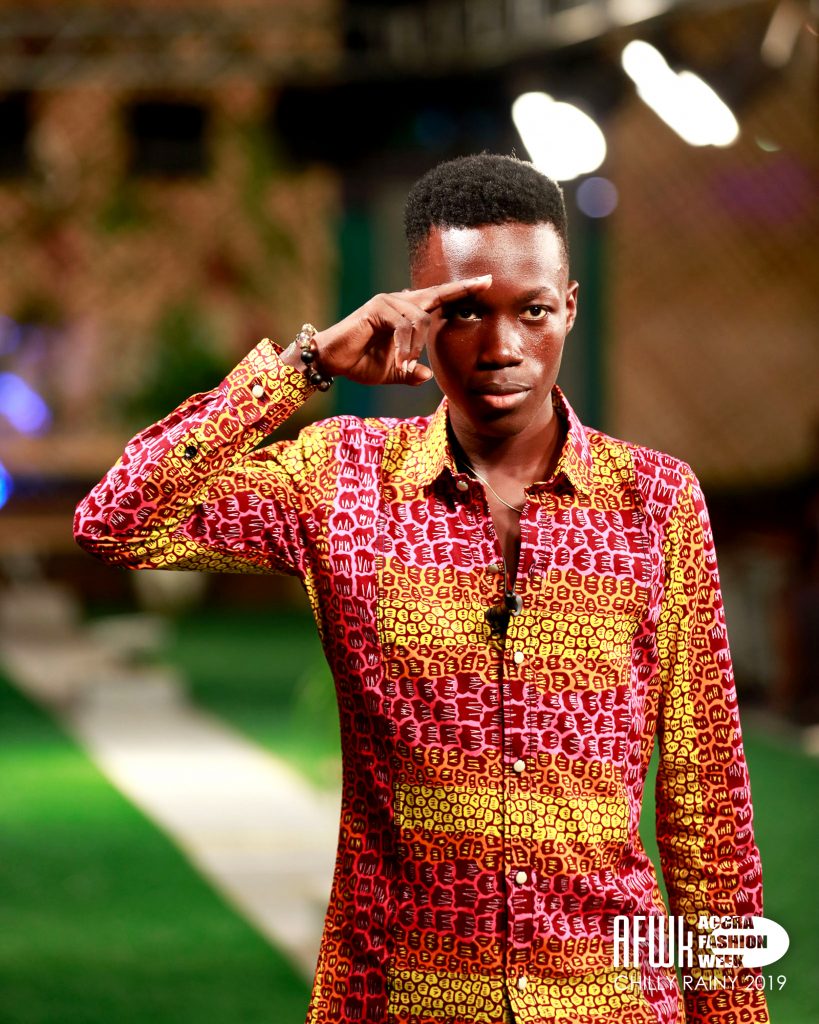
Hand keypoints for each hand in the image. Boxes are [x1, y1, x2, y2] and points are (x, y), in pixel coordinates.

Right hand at [296, 275, 491, 386]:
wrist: (332, 361)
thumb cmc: (359, 363)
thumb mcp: (393, 372)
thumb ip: (410, 372)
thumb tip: (428, 375)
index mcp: (406, 314)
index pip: (438, 299)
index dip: (461, 291)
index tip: (486, 282)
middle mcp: (399, 302)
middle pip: (436, 295)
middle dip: (462, 289)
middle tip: (487, 282)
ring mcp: (388, 302)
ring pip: (420, 319)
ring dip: (416, 346)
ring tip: (405, 364)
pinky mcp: (377, 308)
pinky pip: (403, 324)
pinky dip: (405, 345)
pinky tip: (400, 359)